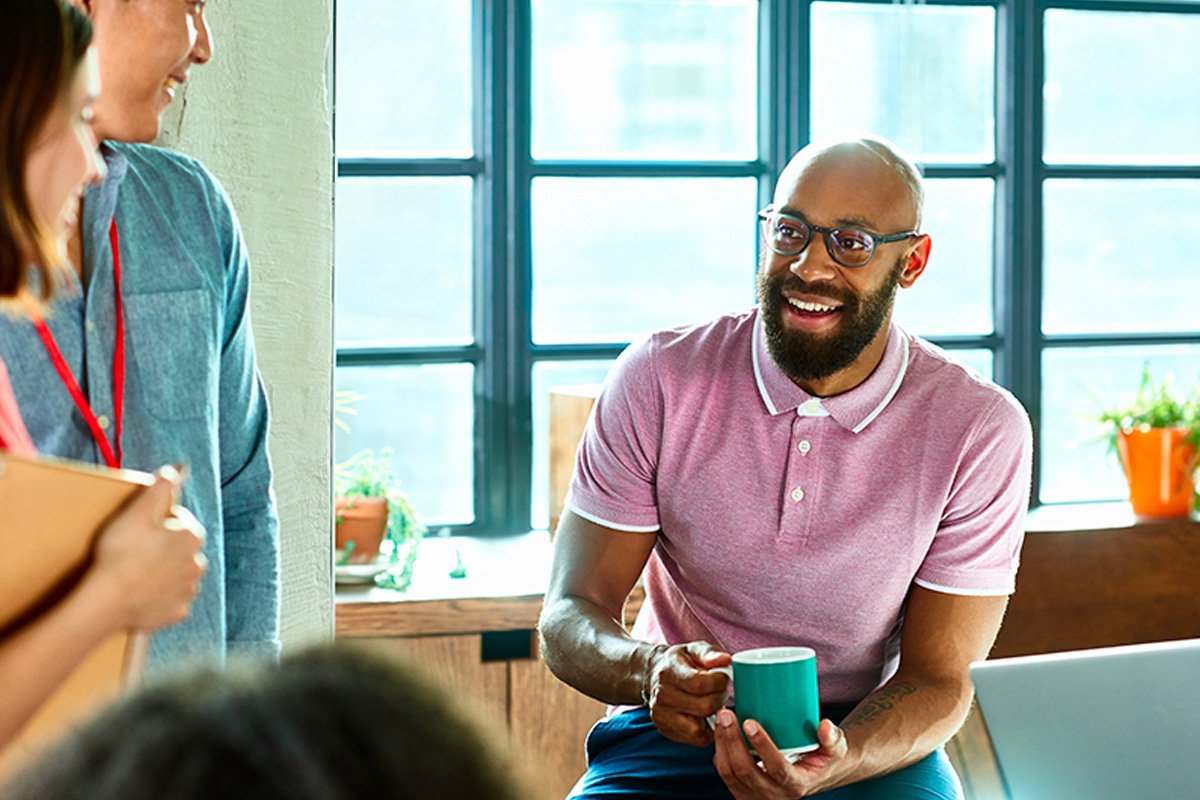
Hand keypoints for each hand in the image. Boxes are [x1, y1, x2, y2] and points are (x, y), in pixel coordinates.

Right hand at [86, 466, 206, 631]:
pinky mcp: (178, 611)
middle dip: (162, 547)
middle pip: (179, 548)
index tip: (138, 531)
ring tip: (136, 573)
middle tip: (134, 552)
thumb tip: (180, 467)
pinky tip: (140, 593)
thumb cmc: (120, 553)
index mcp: (192, 537)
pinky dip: (159, 596)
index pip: (178, 520)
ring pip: (176, 573)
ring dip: (162, 571)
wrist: (107, 601)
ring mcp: (189, 590)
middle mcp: (198, 563)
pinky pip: (170, 599)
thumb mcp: (138, 512)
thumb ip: (161, 487)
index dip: (156, 523)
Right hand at [644, 641, 731, 745]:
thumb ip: (710, 654)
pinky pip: (695, 739)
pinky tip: (705, 717)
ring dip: (713, 718)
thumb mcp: (694, 650)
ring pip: (698, 728)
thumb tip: (726, 660)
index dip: (719, 682)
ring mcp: (662, 716)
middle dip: (719, 699)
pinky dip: (706, 731)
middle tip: (719, 691)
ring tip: (711, 704)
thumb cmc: (680, 662)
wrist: (655, 675)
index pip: (700, 684)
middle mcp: (662, 696)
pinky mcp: (666, 731)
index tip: (722, 678)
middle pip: (703, 707)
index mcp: (669, 672)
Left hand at [713, 710, 847, 798]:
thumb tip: (824, 725)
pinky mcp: (744, 792)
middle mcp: (774, 795)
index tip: (749, 722)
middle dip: (732, 740)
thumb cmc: (825, 758)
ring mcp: (756, 797)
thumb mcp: (836, 749)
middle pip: (745, 771)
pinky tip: (719, 731)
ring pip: (730, 774)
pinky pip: (725, 775)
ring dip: (721, 744)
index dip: (761, 745)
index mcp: (796, 785)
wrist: (817, 776)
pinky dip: (719, 752)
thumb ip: (833, 738)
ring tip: (721, 718)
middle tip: (726, 713)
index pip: (776, 768)